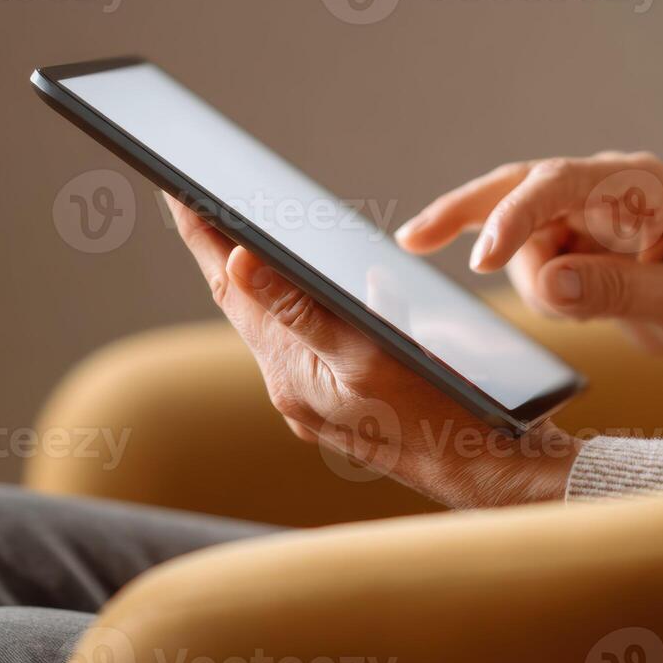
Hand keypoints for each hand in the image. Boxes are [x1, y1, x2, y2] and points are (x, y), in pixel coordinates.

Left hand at [165, 196, 579, 508]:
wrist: (489, 476)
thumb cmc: (439, 417)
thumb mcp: (367, 356)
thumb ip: (300, 311)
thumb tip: (240, 261)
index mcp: (289, 373)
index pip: (230, 286)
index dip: (200, 233)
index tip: (173, 186)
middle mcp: (293, 388)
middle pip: (243, 303)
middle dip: (216, 250)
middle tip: (192, 199)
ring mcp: (317, 398)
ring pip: (273, 324)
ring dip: (252, 279)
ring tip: (230, 235)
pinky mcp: (343, 403)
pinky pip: (304, 343)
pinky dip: (293, 307)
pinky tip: (301, 291)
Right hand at [396, 152, 662, 388]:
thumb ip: (618, 292)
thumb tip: (549, 283)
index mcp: (639, 185)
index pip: (559, 184)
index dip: (515, 216)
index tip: (483, 261)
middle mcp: (604, 188)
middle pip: (516, 187)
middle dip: (466, 213)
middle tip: (411, 241)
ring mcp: (585, 215)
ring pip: (519, 240)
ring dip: (533, 281)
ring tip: (589, 312)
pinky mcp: (574, 243)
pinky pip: (527, 257)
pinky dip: (522, 277)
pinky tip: (515, 284)